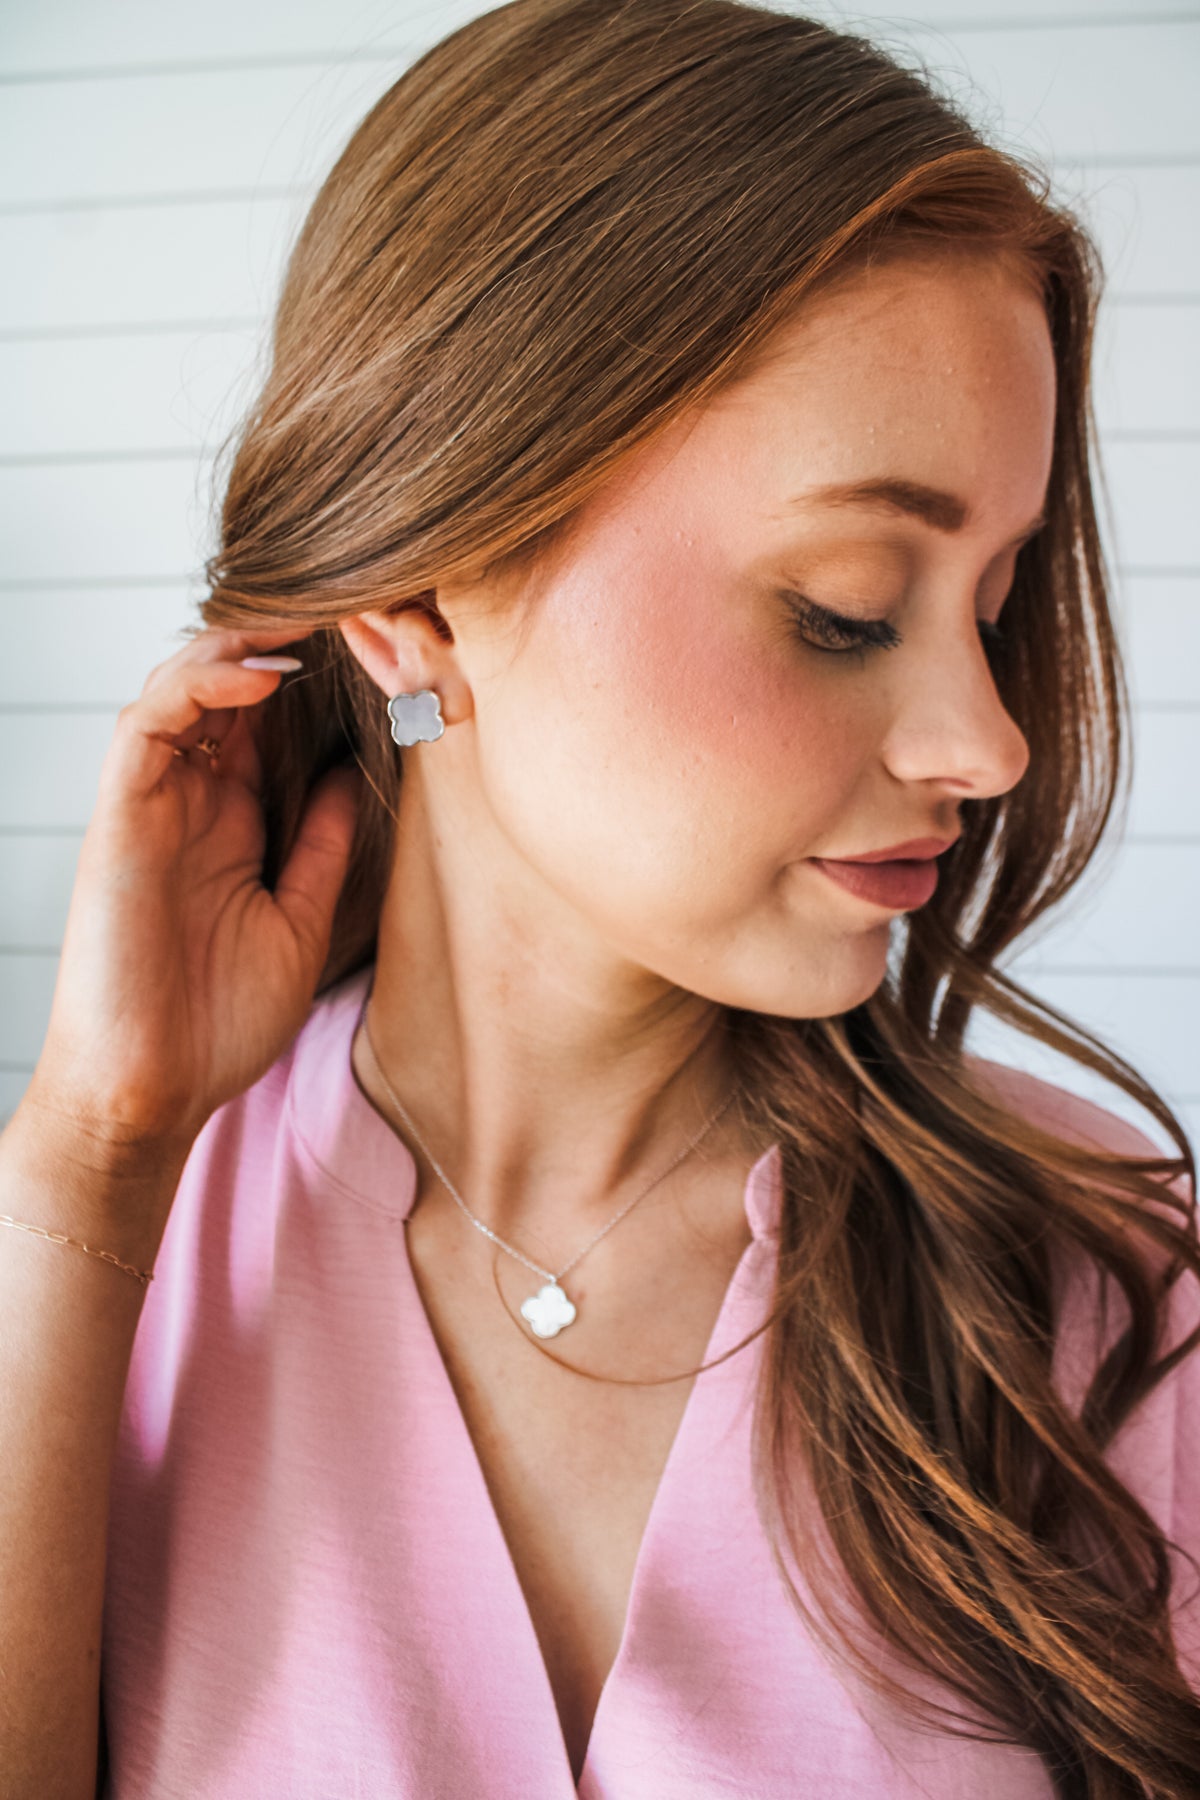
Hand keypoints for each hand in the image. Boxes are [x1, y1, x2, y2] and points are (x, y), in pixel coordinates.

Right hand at [22, 624, 362, 1164]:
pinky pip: (149, 723)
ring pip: (184, 682)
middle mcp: (188, 797)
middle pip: (229, 684)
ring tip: (314, 620)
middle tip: (357, 605)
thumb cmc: (218, 1022)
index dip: (317, 671)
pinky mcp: (119, 814)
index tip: (382, 642)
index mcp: (229, 819)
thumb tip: (350, 776)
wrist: (153, 1093)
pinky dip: (199, 683)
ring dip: (247, 642)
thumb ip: (318, 845)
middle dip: (289, 638)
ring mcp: (150, 801)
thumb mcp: (298, 920)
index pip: (267, 718)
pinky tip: (262, 675)